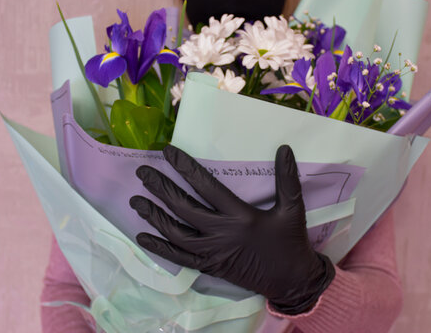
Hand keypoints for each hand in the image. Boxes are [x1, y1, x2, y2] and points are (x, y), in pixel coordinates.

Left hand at [130, 144, 334, 314]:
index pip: (206, 186)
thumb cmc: (290, 242)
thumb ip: (287, 178)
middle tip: (143, 172)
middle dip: (161, 188)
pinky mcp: (209, 266)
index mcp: (240, 216)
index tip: (167, 153)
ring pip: (176, 233)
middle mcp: (221, 233)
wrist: (291, 281)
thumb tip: (284, 149)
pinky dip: (160, 247)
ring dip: (155, 216)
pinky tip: (143, 236)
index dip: (185, 168)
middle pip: (184, 208)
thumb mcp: (293, 209)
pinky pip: (179, 258)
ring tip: (137, 200)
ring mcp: (212, 252)